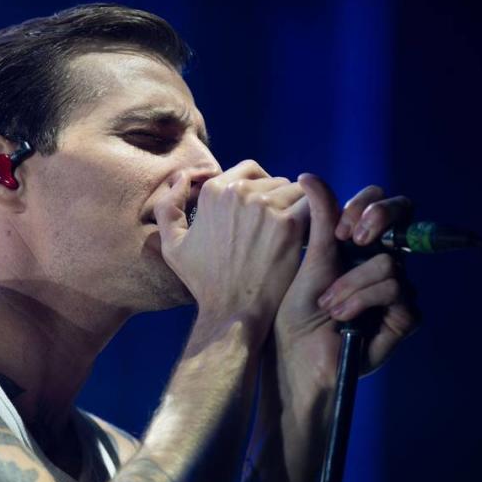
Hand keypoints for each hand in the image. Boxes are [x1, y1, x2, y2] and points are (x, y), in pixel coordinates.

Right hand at [154, 160, 307, 331]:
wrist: (232, 312)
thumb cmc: (204, 282)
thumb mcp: (172, 246)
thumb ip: (168, 208)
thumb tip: (180, 177)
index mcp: (213, 191)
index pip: (249, 169)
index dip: (260, 189)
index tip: (264, 214)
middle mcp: (238, 192)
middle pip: (275, 180)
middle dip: (279, 200)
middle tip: (278, 230)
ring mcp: (265, 206)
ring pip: (296, 191)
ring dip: (297, 209)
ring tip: (292, 236)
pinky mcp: (289, 223)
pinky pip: (313, 205)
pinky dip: (313, 218)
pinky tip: (305, 237)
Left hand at [272, 175, 420, 399]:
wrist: (293, 355)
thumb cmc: (292, 310)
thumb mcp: (306, 258)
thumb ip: (317, 217)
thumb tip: (309, 175)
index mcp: (356, 244)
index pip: (380, 204)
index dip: (369, 206)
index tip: (340, 229)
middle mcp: (380, 260)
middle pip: (403, 218)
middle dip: (376, 220)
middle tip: (349, 240)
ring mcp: (395, 288)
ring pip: (390, 263)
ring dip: (352, 284)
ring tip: (328, 305)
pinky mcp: (403, 317)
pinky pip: (397, 292)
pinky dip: (364, 302)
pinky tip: (343, 319)